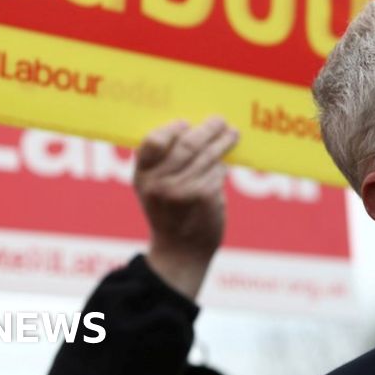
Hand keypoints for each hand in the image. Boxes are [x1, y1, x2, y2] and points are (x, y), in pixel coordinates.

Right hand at [134, 117, 238, 298]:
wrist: (179, 253)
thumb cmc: (168, 215)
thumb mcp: (152, 190)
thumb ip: (161, 164)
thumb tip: (192, 129)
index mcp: (142, 176)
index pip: (153, 141)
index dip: (172, 129)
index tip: (186, 124)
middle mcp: (159, 182)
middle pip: (186, 143)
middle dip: (207, 129)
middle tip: (219, 121)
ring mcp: (182, 188)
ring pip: (207, 155)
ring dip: (223, 142)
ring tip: (232, 134)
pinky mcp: (203, 195)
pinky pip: (218, 171)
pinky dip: (223, 166)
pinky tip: (225, 164)